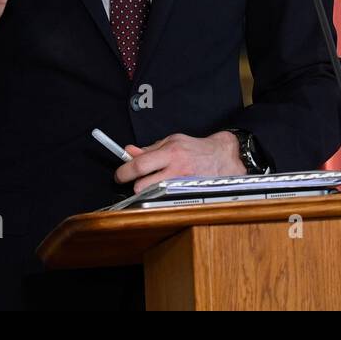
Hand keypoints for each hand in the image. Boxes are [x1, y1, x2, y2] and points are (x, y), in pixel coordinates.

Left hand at [115, 132, 246, 192]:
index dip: (123, 172)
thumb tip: (128, 152)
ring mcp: (181, 184)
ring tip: (152, 183)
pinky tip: (164, 188)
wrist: (221, 157)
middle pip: (141, 185)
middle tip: (136, 180)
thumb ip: (149, 148)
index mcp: (170, 152)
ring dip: (147, 191)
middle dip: (134, 184)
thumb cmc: (195, 148)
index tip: (119, 175)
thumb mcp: (172, 141)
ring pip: (151, 195)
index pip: (139, 165)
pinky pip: (163, 198)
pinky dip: (160, 195)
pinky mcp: (186, 194)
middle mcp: (176, 169)